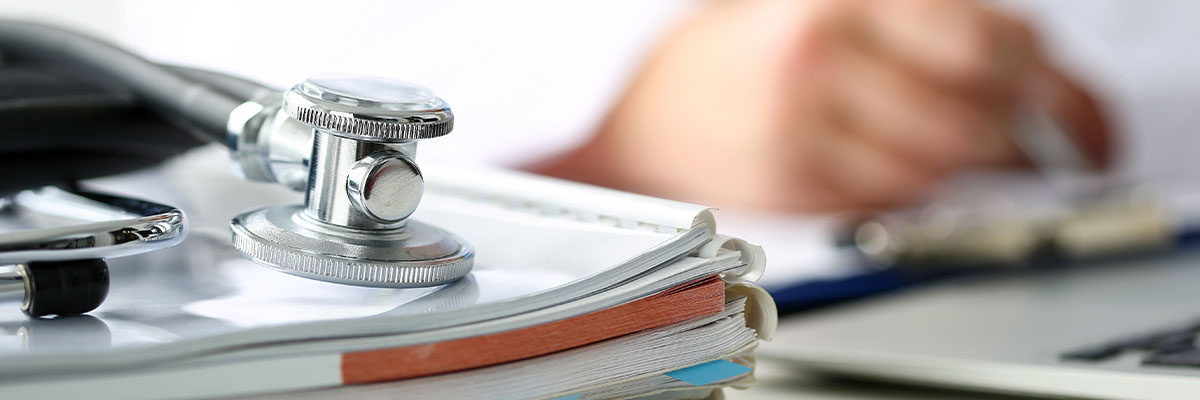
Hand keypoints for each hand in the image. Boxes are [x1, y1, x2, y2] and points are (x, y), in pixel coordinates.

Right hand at [530, 0, 1111, 211]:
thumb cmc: (738, 56)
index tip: (1072, 104)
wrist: (648, 118)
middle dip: (1027, 135)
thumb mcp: (821, 4)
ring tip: (984, 153)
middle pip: (972, 114)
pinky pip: (895, 198)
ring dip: (978, 166)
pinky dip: (927, 188)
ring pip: (940, 166)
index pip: (980, 43)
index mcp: (834, 2)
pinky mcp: (795, 189)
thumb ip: (919, 22)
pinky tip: (922, 168)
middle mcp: (819, 65)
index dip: (1046, 80)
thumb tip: (1024, 63)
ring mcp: (803, 133)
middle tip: (1050, 141)